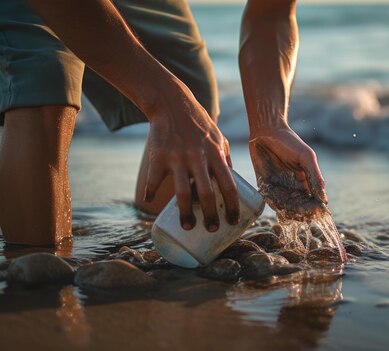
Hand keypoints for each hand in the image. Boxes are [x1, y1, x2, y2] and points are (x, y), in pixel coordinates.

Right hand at [143, 90, 238, 231]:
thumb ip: (225, 159)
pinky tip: (150, 202)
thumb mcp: (218, 138)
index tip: (234, 222)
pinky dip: (150, 193)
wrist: (172, 103)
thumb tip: (232, 180)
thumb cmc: (199, 124)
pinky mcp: (158, 157)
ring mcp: (177, 158)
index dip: (233, 206)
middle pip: (207, 194)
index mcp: (216, 155)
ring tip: (187, 226)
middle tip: (212, 230)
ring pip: (183, 193)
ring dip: (186, 213)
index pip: (229, 185)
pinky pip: (153, 181)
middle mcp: (198, 158)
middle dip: (211, 216)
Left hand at [249, 126, 326, 209]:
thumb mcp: (306, 156)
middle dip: (299, 212)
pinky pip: (268, 198)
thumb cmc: (290, 141)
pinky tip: (276, 204)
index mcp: (305, 180)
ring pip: (283, 204)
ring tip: (288, 211)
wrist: (267, 131)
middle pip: (297, 205)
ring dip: (285, 210)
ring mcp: (277, 186)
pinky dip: (272, 202)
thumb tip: (323, 198)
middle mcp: (291, 185)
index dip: (313, 208)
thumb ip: (315, 175)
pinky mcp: (263, 184)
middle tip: (300, 215)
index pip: (311, 199)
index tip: (314, 213)